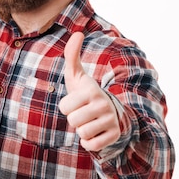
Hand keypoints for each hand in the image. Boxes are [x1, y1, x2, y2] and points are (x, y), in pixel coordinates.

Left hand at [59, 32, 120, 151]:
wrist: (109, 111)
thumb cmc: (86, 92)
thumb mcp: (77, 75)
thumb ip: (72, 55)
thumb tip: (77, 33)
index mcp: (92, 90)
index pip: (64, 107)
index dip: (66, 107)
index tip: (76, 101)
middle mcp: (104, 104)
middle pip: (72, 121)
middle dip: (74, 119)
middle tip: (83, 112)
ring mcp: (111, 120)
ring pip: (82, 133)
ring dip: (82, 130)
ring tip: (89, 120)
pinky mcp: (114, 135)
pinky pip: (91, 146)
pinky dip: (89, 142)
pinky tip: (95, 132)